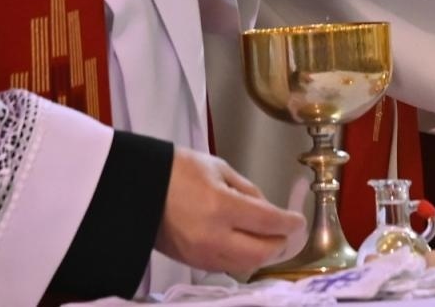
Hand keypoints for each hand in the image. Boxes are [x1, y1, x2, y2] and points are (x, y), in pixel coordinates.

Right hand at [155, 148, 305, 274]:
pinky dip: (243, 258)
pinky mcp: (192, 262)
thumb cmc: (176, 169)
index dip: (290, 222)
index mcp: (221, 206)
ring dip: (263, 253)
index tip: (298, 220)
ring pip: (246, 265)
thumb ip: (248, 191)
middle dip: (281, 242)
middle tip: (286, 230)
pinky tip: (245, 243)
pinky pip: (228, 266)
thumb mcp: (218, 169)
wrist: (136, 189)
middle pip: (262, 252)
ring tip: (269, 238)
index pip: (268, 222)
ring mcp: (201, 253)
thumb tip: (268, 210)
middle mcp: (213, 236)